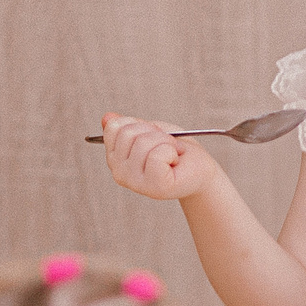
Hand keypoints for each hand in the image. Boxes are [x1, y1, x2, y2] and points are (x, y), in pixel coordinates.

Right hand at [99, 114, 219, 200]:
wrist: (199, 169)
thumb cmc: (176, 150)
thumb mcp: (149, 131)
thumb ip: (127, 126)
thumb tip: (107, 118)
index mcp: (115, 157)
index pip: (114, 127)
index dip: (138, 124)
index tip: (152, 135)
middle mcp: (119, 172)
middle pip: (128, 132)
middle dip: (153, 132)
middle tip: (166, 146)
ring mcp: (134, 182)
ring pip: (143, 142)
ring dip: (166, 142)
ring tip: (172, 154)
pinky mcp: (154, 186)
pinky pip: (157, 155)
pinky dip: (172, 152)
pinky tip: (174, 162)